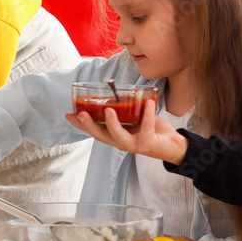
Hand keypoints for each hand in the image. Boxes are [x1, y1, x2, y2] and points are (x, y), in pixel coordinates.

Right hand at [65, 99, 186, 163]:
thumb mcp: (133, 120)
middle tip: (81, 114)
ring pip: (119, 136)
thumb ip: (123, 111)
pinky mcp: (148, 143)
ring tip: (109, 110)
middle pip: (101, 135)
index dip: (80, 124)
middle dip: (89, 125)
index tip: (69, 115)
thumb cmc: (151, 131)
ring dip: (112, 124)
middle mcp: (121, 142)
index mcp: (115, 136)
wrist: (172, 146)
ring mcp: (134, 144)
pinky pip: (147, 127)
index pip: (94, 131)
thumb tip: (114, 94)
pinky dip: (148, 114)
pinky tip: (148, 103)